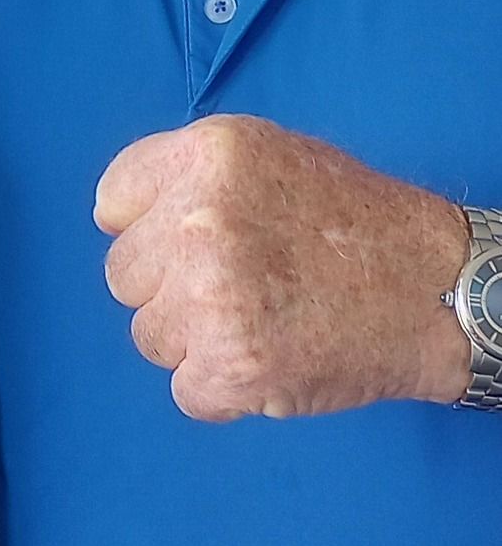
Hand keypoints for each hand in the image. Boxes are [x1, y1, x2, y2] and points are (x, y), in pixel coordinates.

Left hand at [94, 115, 471, 421]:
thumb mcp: (270, 155)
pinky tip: (271, 357)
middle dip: (172, 288)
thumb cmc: (355, 222)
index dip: (150, 228)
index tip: (189, 242)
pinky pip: (185, 390)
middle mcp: (200, 221)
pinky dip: (223, 389)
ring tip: (263, 319)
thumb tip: (115, 216)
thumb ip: (190, 177)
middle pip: (124, 276)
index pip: (113, 203)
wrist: (432, 289)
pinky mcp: (231, 367)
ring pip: (150, 336)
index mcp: (207, 157)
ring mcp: (212, 298)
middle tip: (242, 285)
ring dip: (196, 341)